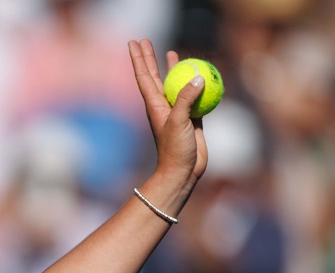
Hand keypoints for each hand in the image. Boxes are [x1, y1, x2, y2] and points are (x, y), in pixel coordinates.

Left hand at [129, 39, 207, 187]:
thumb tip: (199, 77)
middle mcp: (163, 105)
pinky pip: (193, 95)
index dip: (139, 58)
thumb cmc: (175, 149)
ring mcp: (177, 111)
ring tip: (170, 52)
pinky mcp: (191, 117)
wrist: (183, 171)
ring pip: (174, 83)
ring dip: (171, 68)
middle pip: (154, 75)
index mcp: (155, 104)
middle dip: (149, 58)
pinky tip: (200, 76)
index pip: (145, 75)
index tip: (134, 42)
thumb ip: (187, 99)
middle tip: (145, 40)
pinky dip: (195, 84)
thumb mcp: (179, 122)